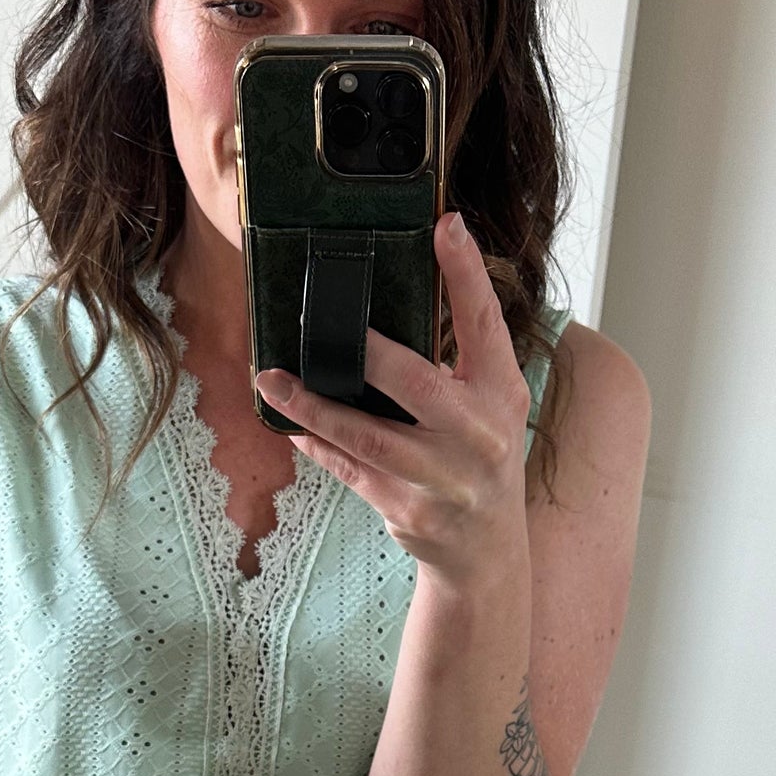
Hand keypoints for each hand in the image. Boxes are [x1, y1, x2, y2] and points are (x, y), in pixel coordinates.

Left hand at [253, 211, 532, 591]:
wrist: (486, 551)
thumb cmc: (480, 457)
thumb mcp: (490, 404)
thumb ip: (461, 355)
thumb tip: (401, 290)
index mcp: (503, 394)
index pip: (486, 323)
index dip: (466, 273)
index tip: (445, 224)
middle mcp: (478, 436)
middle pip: (416, 385)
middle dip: (369, 355)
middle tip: (325, 325)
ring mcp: (441, 479)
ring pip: (367, 437)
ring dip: (313, 407)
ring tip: (273, 381)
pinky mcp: (405, 509)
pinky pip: (349, 470)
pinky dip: (317, 444)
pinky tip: (290, 425)